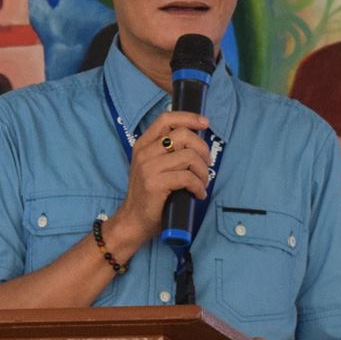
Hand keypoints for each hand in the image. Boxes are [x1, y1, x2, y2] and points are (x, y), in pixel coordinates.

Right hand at [107, 109, 211, 252]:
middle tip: (207, 163)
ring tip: (202, 183)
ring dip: (203, 171)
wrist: (133, 221)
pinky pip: (187, 177)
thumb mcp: (153, 167)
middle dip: (202, 149)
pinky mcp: (155, 184)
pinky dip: (199, 186)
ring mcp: (148, 168)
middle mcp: (144, 152)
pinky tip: (198, 193)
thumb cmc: (148, 195)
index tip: (205, 123)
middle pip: (183, 135)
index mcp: (143, 144)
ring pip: (189, 157)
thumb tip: (196, 142)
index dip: (189, 118)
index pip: (166, 119)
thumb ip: (167, 152)